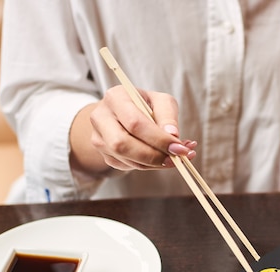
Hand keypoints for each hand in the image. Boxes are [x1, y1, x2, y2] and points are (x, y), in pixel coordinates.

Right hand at [73, 85, 195, 174]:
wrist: (124, 114)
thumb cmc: (145, 105)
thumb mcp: (160, 101)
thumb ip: (168, 115)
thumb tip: (173, 135)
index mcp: (115, 97)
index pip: (135, 123)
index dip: (158, 138)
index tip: (179, 148)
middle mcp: (101, 117)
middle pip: (123, 144)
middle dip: (153, 155)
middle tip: (176, 159)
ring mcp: (99, 138)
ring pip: (126, 159)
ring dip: (154, 164)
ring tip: (174, 159)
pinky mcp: (105, 154)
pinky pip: (128, 166)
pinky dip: (149, 166)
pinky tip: (163, 159)